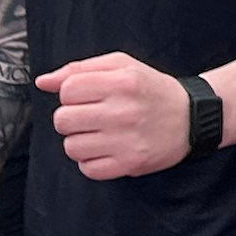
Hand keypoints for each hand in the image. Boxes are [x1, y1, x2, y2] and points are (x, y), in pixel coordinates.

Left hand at [42, 54, 201, 178]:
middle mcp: (124, 111)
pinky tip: (106, 149)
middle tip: (91, 117)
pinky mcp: (130, 164)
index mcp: (122, 82)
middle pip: (63, 120)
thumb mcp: (122, 66)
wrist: (192, 117)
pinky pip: (88, 169)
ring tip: (99, 134)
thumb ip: (80, 69)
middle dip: (72, 118)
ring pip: (71, 147)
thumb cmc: (151, 89)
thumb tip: (43, 82)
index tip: (86, 97)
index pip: (67, 90)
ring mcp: (127, 141)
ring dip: (80, 141)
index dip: (71, 94)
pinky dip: (91, 161)